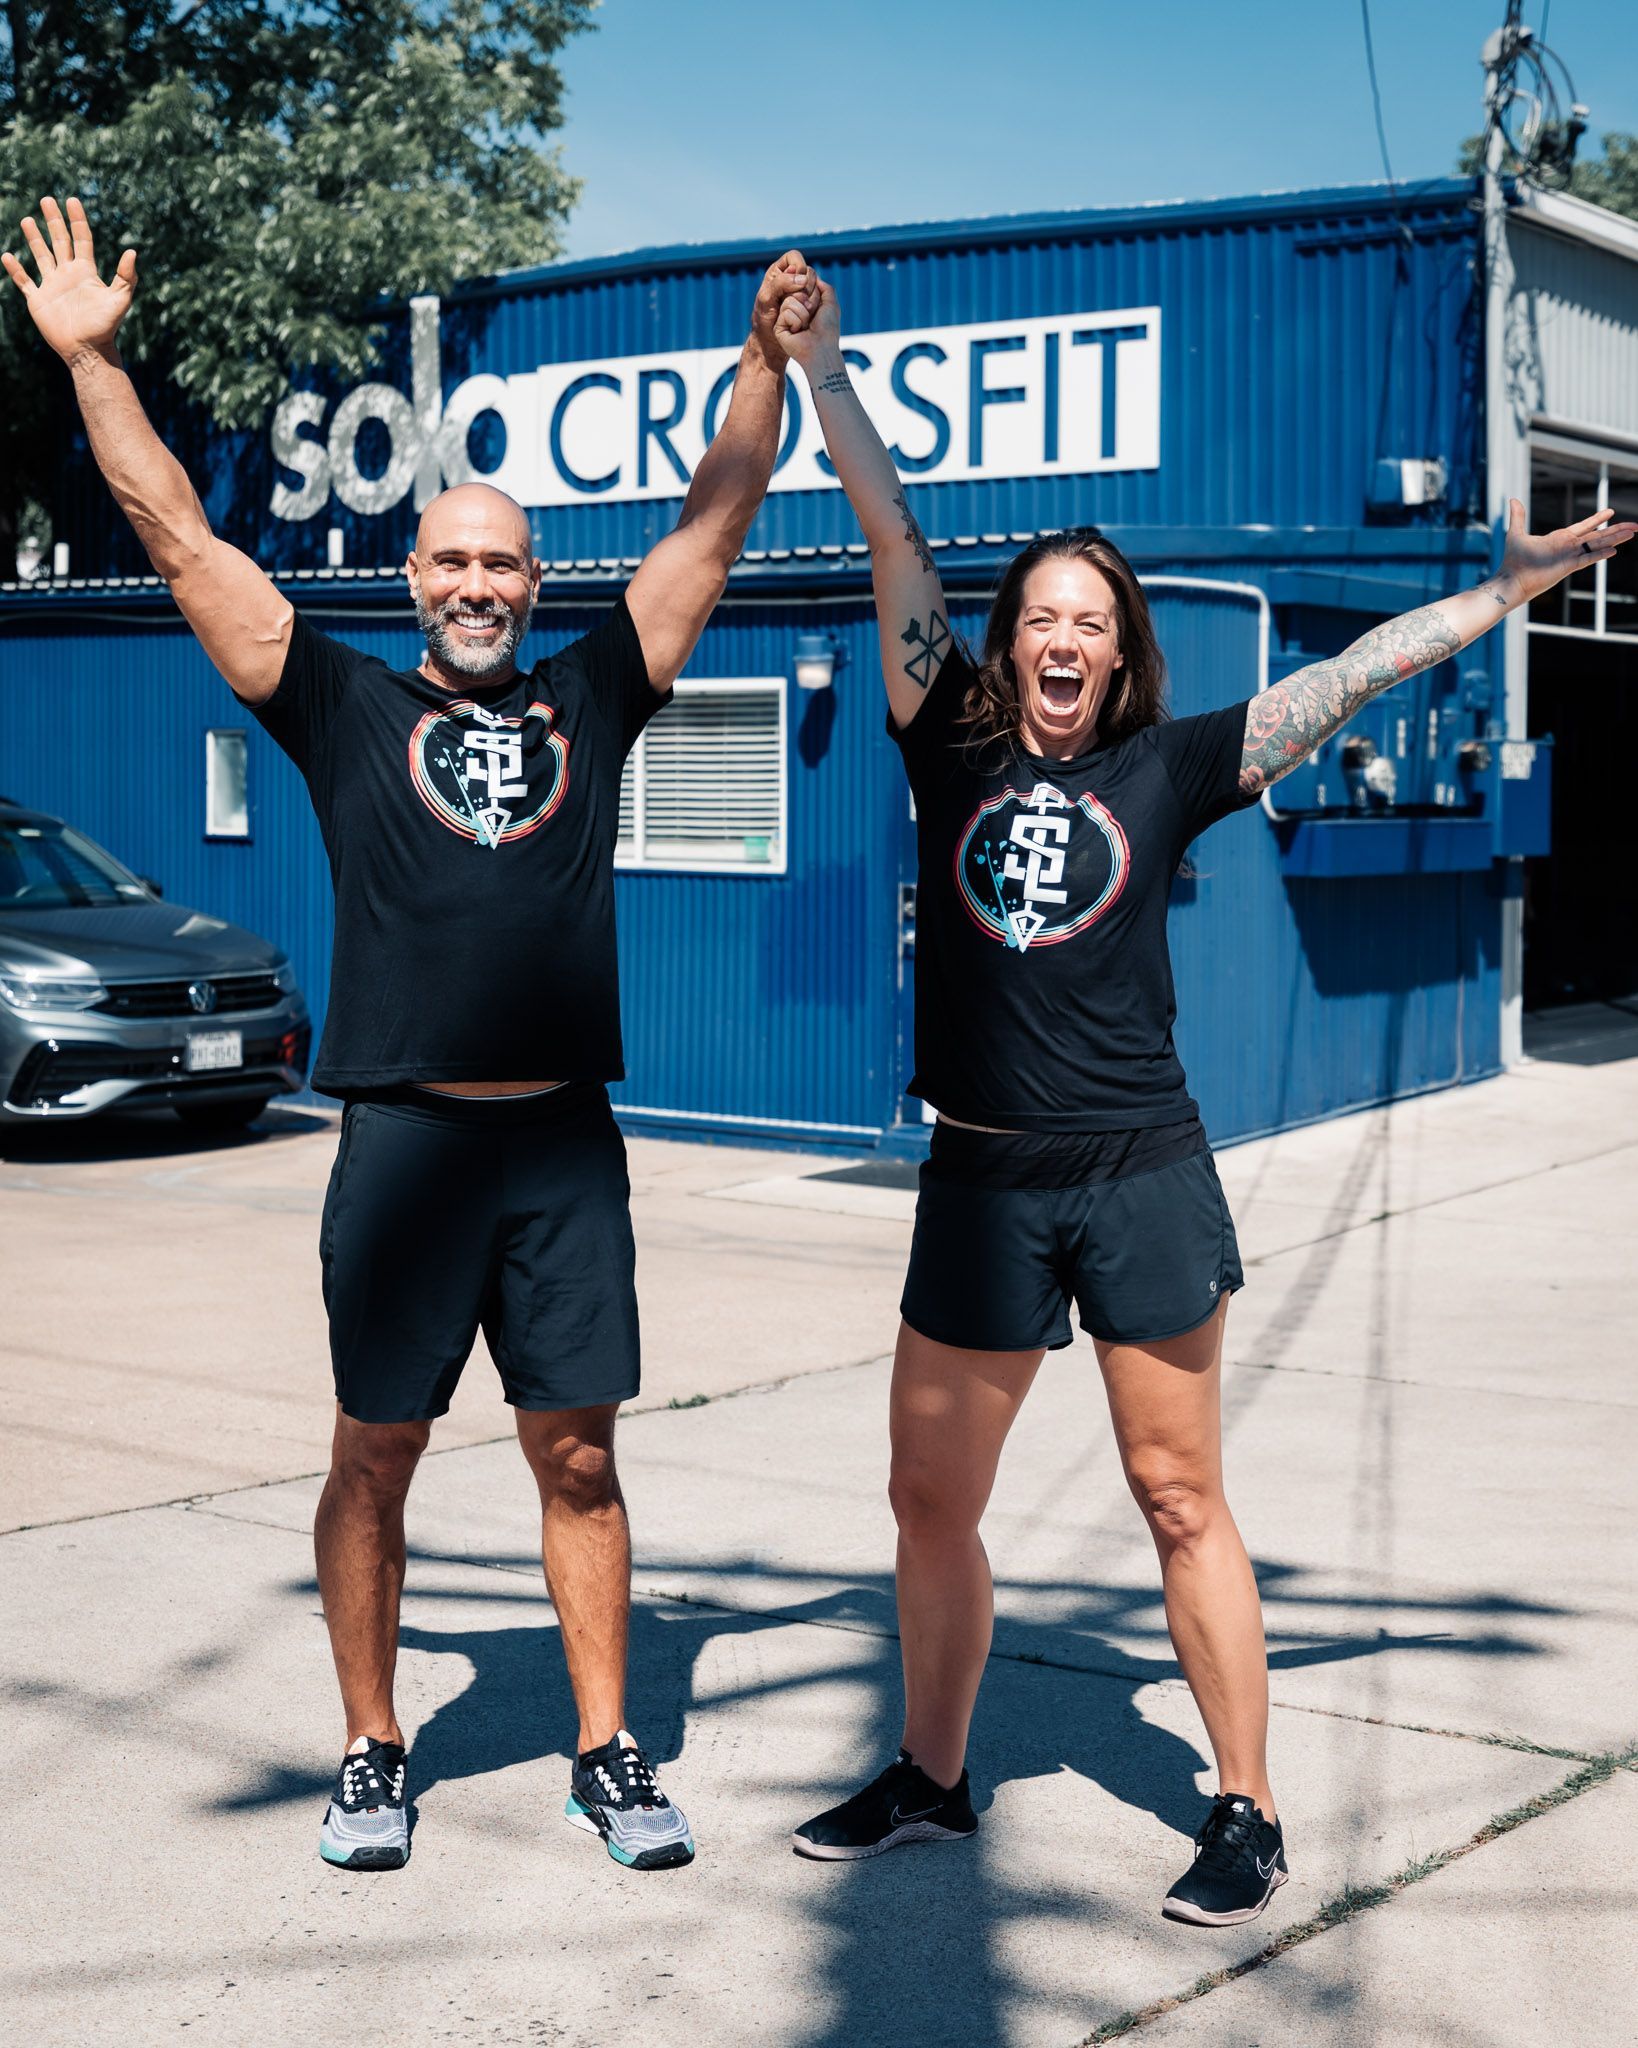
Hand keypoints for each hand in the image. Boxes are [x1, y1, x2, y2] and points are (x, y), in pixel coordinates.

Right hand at [2, 197, 136, 364]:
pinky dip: (15, 270)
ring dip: (34, 239)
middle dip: (54, 221)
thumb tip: (133, 251)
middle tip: (47, 199)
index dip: (77, 220)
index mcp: (86, 272)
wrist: (87, 351)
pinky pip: (24, 281)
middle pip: (60, 242)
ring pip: (41, 256)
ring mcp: (52, 286)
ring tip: (27, 220)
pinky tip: (7, 256)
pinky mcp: (38, 300)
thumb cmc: (105, 327)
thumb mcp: (120, 300)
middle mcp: (68, 275)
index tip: (72, 200)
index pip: (81, 239)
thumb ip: (126, 277)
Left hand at [752, 249, 816, 367]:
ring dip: (811, 297)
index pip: (795, 257)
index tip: (797, 283)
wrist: (770, 343)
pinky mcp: (807, 305)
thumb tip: (802, 278)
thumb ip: (781, 283)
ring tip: (802, 309)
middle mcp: (789, 279)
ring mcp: (800, 292)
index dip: (798, 267)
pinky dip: (814, 305)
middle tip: (799, 299)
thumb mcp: (766, 299)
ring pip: (815, 285)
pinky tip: (808, 315)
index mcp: (777, 272)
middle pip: (808, 270)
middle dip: (806, 285)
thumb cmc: (764, 321)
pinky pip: (817, 299)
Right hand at [775, 276, 840, 370]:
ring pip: (789, 300)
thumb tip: (812, 276)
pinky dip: (795, 321)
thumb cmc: (827, 328)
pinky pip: (785, 312)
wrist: (821, 348)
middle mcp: (794, 309)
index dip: (813, 293)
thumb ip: (824, 287)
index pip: (802, 284)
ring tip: (805, 326)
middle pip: (795, 290)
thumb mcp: (831, 303)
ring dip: (803, 314)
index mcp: (805, 303)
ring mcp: (785, 317)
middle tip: (812, 318)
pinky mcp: (778, 326)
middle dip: (808, 303)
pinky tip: (797, 332)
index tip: (817, 308)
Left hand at [1500, 494, 1636, 603]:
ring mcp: (1570, 556)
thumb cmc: (1513, 560)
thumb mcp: (1516, 533)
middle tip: (1634, 525)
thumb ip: (1518, 516)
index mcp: (1560, 538)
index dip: (1597, 519)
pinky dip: (1600, 554)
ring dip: (1615, 538)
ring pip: (1598, 544)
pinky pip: (1588, 558)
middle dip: (1616, 529)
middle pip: (1598, 535)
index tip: (1611, 512)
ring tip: (1632, 532)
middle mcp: (1568, 547)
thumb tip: (1513, 499)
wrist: (1511, 579)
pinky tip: (1614, 550)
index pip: (1584, 526)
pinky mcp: (1568, 566)